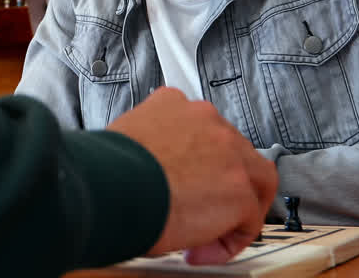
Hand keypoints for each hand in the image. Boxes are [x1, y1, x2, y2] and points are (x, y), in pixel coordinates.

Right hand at [107, 88, 276, 261]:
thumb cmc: (104, 169)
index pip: (200, 128)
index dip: (198, 162)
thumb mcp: (125, 138)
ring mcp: (227, 151)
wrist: (108, 185)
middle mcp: (205, 120)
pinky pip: (247, 220)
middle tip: (203, 210)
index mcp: (173, 105)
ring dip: (236, 209)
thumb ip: (148, 146)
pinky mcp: (238, 188)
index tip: (185, 183)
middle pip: (234, 151)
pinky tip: (199, 251)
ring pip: (254, 179)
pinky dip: (228, 241)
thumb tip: (147, 172)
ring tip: (212, 234)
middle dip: (222, 183)